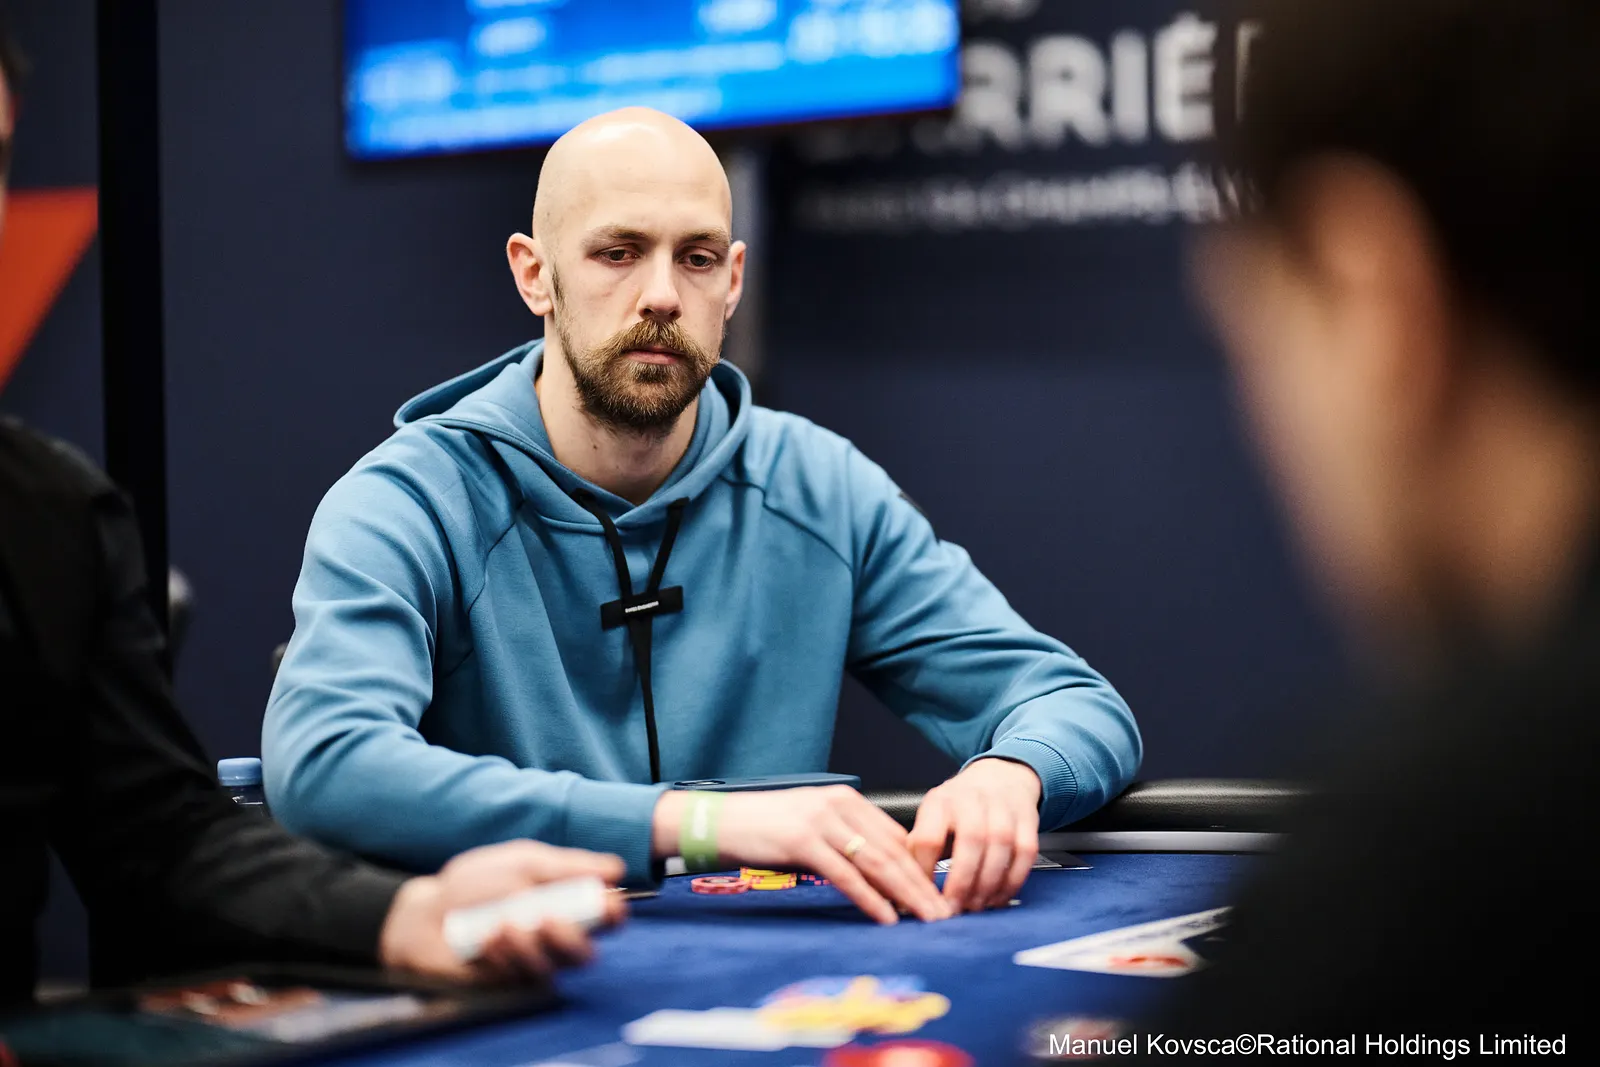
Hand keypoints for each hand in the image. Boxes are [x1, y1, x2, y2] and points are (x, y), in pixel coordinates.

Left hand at [378, 840, 625, 983]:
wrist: (429, 910)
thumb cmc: (477, 883)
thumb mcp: (523, 862)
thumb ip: (567, 866)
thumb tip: (616, 869)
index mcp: (566, 906)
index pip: (606, 918)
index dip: (614, 914)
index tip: (606, 904)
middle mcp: (554, 939)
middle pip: (586, 954)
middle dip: (570, 938)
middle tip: (546, 918)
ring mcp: (531, 963)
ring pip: (553, 969)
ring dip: (530, 946)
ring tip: (503, 923)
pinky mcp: (506, 983)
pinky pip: (518, 977)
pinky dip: (504, 954)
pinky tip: (485, 936)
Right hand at [656, 787, 952, 924]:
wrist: (721, 821)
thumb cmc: (766, 829)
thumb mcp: (813, 826)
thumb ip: (845, 839)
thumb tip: (880, 871)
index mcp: (847, 799)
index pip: (895, 836)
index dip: (920, 867)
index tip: (938, 894)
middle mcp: (840, 805)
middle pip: (892, 850)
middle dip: (922, 885)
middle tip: (945, 913)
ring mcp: (822, 821)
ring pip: (877, 862)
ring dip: (906, 895)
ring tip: (927, 919)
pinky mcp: (804, 841)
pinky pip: (846, 875)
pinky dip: (871, 898)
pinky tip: (888, 917)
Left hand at [908, 758, 1040, 912]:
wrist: (1000, 778)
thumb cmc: (959, 807)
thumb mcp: (931, 818)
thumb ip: (917, 848)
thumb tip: (900, 888)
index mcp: (940, 801)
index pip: (928, 837)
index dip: (924, 872)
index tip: (922, 897)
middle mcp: (972, 800)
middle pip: (971, 840)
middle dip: (962, 882)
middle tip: (953, 909)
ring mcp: (1003, 807)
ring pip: (1000, 846)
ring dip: (988, 884)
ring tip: (975, 906)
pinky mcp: (1027, 819)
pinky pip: (1024, 853)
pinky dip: (1012, 881)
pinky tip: (997, 897)